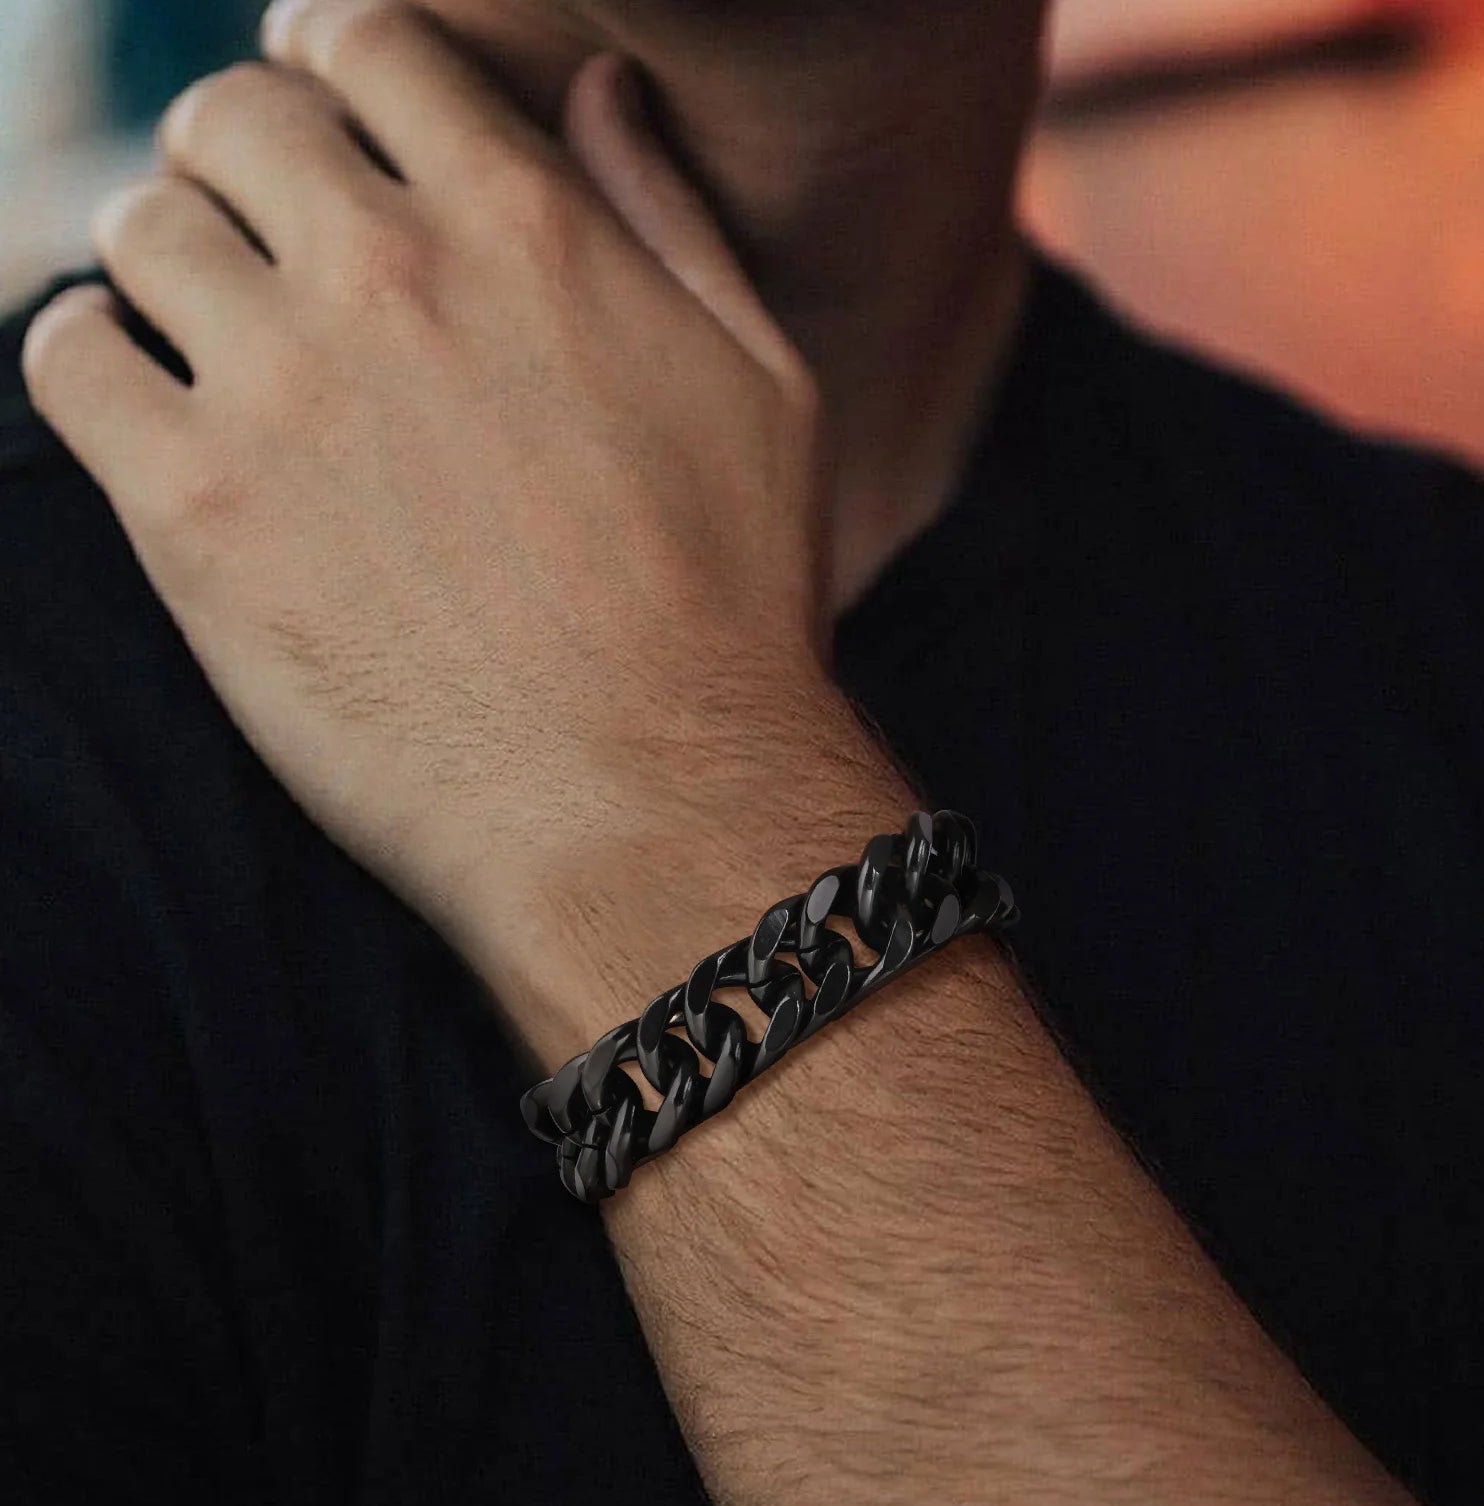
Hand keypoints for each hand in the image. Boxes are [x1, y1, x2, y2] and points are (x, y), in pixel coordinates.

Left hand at [20, 0, 840, 975]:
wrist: (654, 802)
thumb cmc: (730, 607)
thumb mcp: (762, 388)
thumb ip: (670, 217)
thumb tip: (599, 85)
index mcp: (529, 227)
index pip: (369, 42)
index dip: (337, 64)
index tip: (327, 115)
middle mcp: (391, 277)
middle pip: (229, 116)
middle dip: (245, 159)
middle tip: (269, 240)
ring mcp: (282, 389)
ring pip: (140, 228)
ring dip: (172, 264)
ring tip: (222, 342)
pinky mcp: (194, 511)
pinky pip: (70, 359)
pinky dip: (96, 362)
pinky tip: (156, 415)